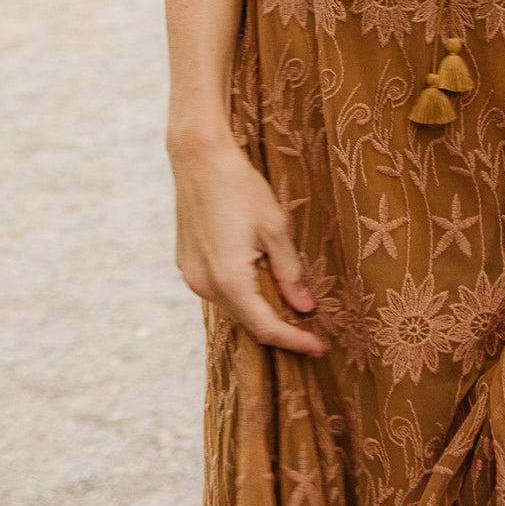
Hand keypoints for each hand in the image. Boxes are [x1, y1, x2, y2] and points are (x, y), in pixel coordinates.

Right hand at [169, 132, 324, 356]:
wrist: (199, 157)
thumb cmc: (240, 187)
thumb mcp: (275, 228)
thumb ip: (289, 271)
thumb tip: (303, 306)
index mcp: (229, 280)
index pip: (265, 327)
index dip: (294, 341)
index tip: (319, 348)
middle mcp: (204, 285)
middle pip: (247, 318)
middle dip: (278, 323)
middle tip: (310, 322)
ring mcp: (190, 275)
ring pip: (232, 303)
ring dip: (258, 302)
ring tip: (284, 288)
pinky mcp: (185, 262)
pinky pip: (217, 286)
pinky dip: (239, 287)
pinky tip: (256, 269)